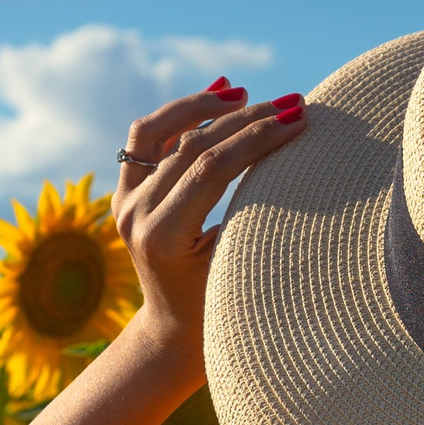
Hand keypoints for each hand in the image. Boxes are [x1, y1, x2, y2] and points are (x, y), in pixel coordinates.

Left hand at [113, 80, 308, 381]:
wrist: (174, 329)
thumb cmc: (221, 307)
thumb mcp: (241, 266)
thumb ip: (256, 214)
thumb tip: (293, 150)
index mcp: (161, 238)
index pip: (211, 169)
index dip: (257, 139)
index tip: (299, 121)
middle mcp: (135, 215)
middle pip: (192, 145)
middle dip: (247, 119)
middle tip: (293, 104)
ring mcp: (124, 200)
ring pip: (160, 131)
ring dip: (207, 106)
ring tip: (247, 95)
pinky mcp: (125, 191)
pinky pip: (147, 137)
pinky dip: (180, 113)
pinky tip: (217, 96)